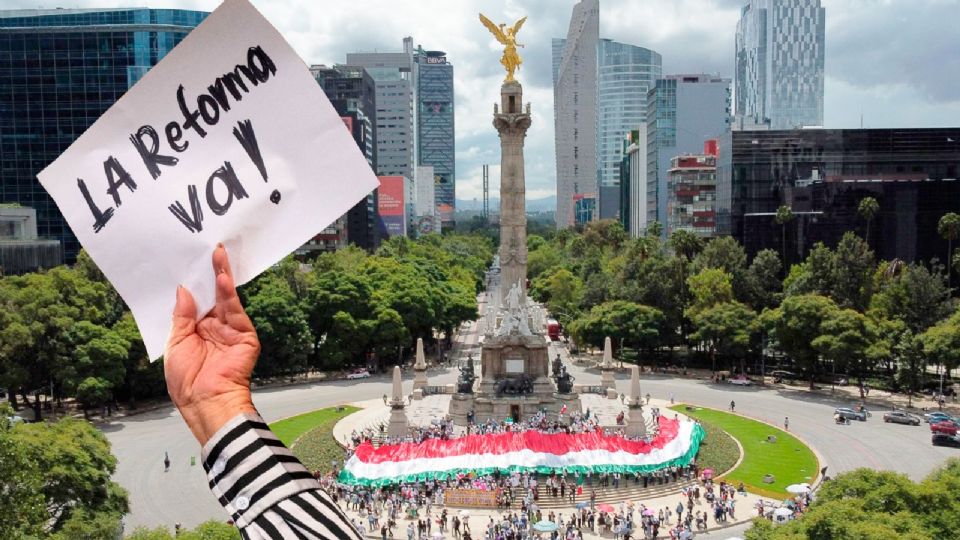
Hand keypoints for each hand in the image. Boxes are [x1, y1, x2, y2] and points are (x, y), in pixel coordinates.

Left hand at [165, 244, 259, 444]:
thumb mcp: (176, 342)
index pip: (198, 299)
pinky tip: (222, 279)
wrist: (205, 401)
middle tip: (210, 249)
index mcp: (198, 329)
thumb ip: (182, 315)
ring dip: (221, 276)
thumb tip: (184, 289)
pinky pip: (235, 310)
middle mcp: (215, 327)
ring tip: (217, 255)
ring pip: (226, 298)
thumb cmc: (186, 380)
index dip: (195, 282)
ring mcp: (231, 330)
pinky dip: (229, 294)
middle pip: (213, 294)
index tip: (190, 262)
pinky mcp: (244, 335)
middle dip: (211, 273)